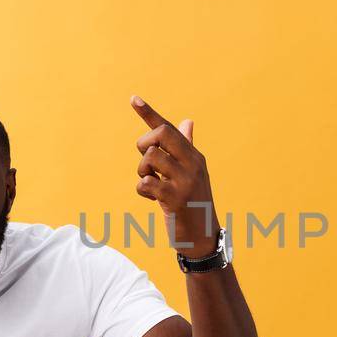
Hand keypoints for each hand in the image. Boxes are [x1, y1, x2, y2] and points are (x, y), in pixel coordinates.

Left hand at [130, 96, 217, 257]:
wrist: (203, 238)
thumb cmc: (193, 204)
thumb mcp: (192, 174)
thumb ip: (186, 148)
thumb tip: (186, 121)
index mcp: (195, 157)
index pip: (170, 129)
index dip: (149, 113)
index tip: (133, 98)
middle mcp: (193, 165)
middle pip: (160, 135)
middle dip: (144, 145)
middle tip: (147, 163)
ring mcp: (185, 181)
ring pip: (150, 158)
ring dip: (142, 171)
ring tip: (151, 182)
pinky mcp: (176, 199)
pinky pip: (147, 183)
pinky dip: (143, 189)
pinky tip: (152, 198)